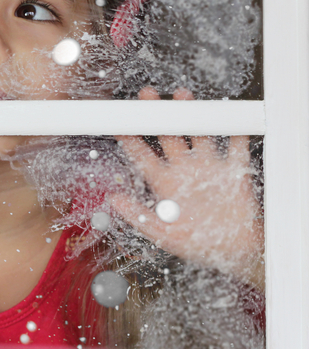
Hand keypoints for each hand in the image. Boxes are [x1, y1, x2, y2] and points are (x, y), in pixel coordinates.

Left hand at [110, 87, 263, 291]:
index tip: (117, 121)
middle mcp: (184, 170)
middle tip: (146, 95)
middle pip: (167, 135)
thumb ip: (138, 216)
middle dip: (157, 115)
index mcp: (164, 183)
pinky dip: (235, 131)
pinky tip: (229, 116)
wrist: (236, 253)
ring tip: (182, 95)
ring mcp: (209, 168)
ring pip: (197, 133)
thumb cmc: (197, 244)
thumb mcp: (163, 234)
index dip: (129, 138)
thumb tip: (112, 199)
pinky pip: (236, 145)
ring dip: (191, 114)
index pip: (142, 155)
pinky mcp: (234, 171)